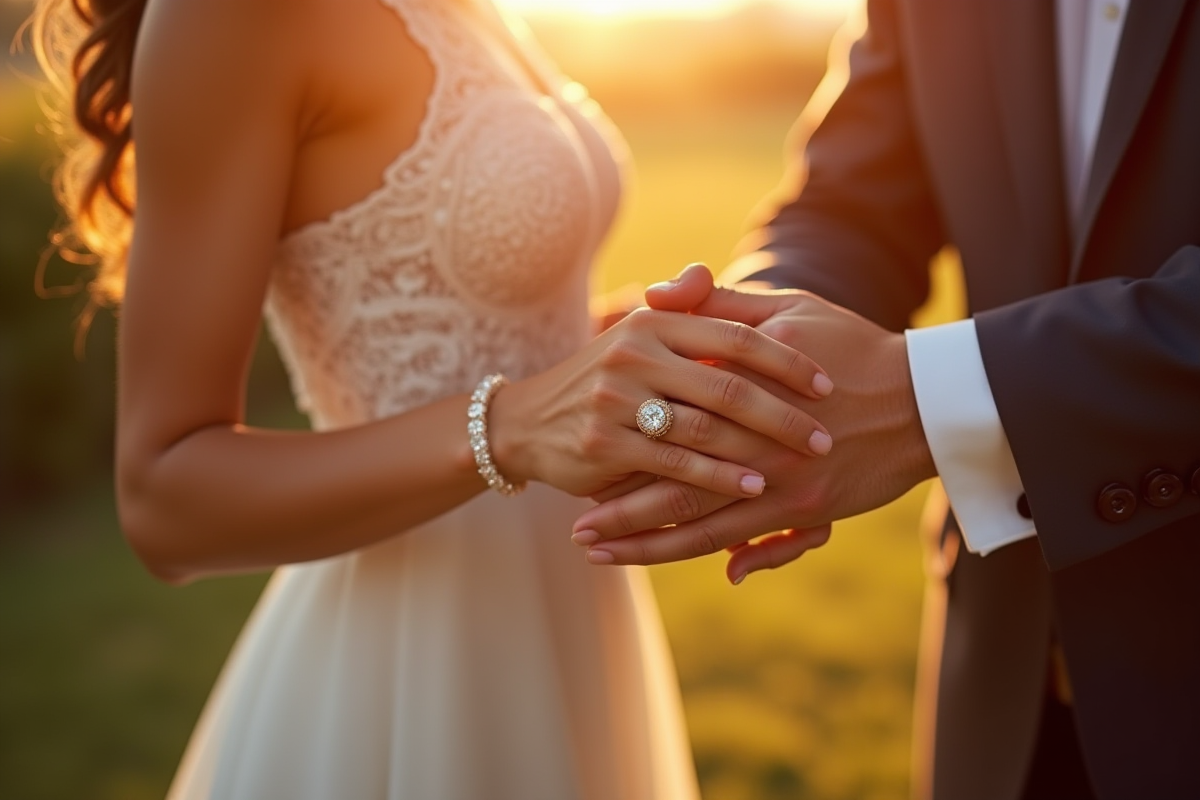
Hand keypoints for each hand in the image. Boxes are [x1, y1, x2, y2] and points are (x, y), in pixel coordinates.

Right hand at [489, 306, 834, 499]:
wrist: (526, 423)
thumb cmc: (602, 380)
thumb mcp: (634, 335)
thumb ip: (677, 308)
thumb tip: (704, 274)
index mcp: (652, 323)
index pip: (735, 334)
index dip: (786, 359)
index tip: (827, 383)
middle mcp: (634, 354)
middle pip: (727, 383)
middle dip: (784, 413)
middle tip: (826, 436)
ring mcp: (616, 400)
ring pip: (705, 426)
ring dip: (760, 448)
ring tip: (802, 463)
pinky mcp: (605, 443)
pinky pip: (677, 463)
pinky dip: (721, 477)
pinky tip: (755, 489)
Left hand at [572, 265, 936, 580]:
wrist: (926, 398)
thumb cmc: (852, 345)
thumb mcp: (788, 308)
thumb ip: (717, 307)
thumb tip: (654, 296)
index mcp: (744, 379)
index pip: (666, 410)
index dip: (621, 436)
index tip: (579, 449)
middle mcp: (757, 435)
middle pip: (669, 477)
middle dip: (617, 506)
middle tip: (574, 526)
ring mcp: (781, 478)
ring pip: (696, 519)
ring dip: (642, 540)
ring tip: (596, 552)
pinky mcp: (805, 510)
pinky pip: (741, 539)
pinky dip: (696, 552)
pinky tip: (661, 561)